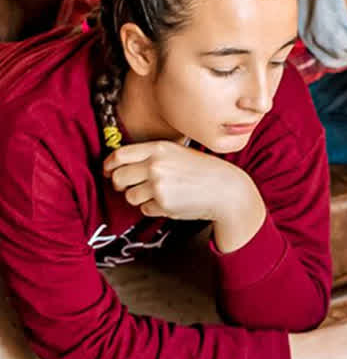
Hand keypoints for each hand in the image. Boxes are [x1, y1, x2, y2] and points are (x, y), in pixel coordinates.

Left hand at [103, 141, 258, 223]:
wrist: (225, 189)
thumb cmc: (202, 171)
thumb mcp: (177, 153)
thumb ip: (151, 155)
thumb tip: (121, 165)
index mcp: (157, 149)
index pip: (119, 156)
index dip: (109, 166)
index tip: (108, 172)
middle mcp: (155, 166)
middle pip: (119, 177)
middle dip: (120, 185)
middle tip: (126, 188)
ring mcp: (158, 186)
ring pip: (130, 196)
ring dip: (139, 198)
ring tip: (158, 195)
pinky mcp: (163, 204)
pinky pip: (145, 209)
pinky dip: (153, 209)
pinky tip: (170, 203)